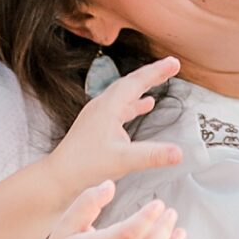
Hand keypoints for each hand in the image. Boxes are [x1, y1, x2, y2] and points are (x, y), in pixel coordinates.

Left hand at [48, 58, 181, 200]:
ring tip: (159, 81)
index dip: (157, 71)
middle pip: (131, 83)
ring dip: (143, 87)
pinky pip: (120, 107)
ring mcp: (98, 115)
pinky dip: (135, 104)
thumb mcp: (123, 161)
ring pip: (125, 94)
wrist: (59, 176)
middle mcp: (101, 106)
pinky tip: (144, 107)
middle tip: (171, 66)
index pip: (136, 82)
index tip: (174, 62)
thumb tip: (179, 153)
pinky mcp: (96, 125)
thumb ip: (152, 155)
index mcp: (108, 108)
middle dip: (152, 74)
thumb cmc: (84, 166)